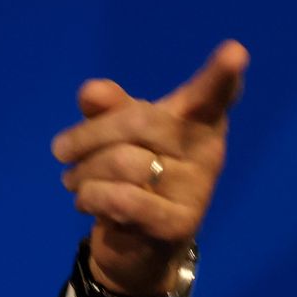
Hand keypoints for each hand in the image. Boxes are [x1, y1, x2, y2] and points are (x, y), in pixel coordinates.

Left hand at [52, 40, 247, 296]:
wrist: (138, 244)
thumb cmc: (131, 173)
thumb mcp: (116, 134)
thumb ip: (107, 108)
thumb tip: (92, 93)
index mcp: (198, 120)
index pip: (213, 94)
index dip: (221, 75)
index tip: (235, 52)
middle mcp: (208, 151)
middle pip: (139, 121)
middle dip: (87, 135)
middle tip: (62, 150)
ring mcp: (198, 190)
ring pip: (123, 161)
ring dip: (82, 172)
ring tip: (75, 180)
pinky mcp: (179, 224)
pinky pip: (121, 199)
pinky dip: (90, 197)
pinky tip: (86, 202)